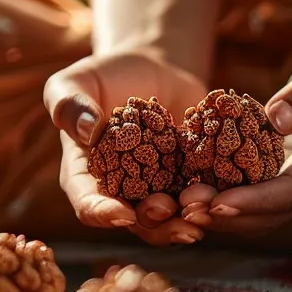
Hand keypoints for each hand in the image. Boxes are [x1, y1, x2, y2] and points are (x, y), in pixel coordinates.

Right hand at [44, 50, 207, 245]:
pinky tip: (222, 198)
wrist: (151, 70)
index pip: (87, 204)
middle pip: (132, 220)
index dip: (103, 214)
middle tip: (169, 208)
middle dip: (152, 222)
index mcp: (84, 175)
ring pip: (167, 218)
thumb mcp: (77, 82)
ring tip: (200, 211)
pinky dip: (208, 200)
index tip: (123, 213)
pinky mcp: (184, 180)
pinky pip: (195, 196)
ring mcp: (154, 190)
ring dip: (183, 220)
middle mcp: (118, 192)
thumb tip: (86, 130)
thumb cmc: (104, 76)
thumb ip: (69, 104)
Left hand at [202, 25, 291, 234]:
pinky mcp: (288, 171)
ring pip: (263, 211)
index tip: (218, 204)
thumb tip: (276, 119)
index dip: (258, 200)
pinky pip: (255, 191)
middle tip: (185, 208)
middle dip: (231, 213)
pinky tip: (188, 187)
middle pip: (277, 211)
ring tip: (179, 205)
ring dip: (222, 212)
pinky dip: (223, 194)